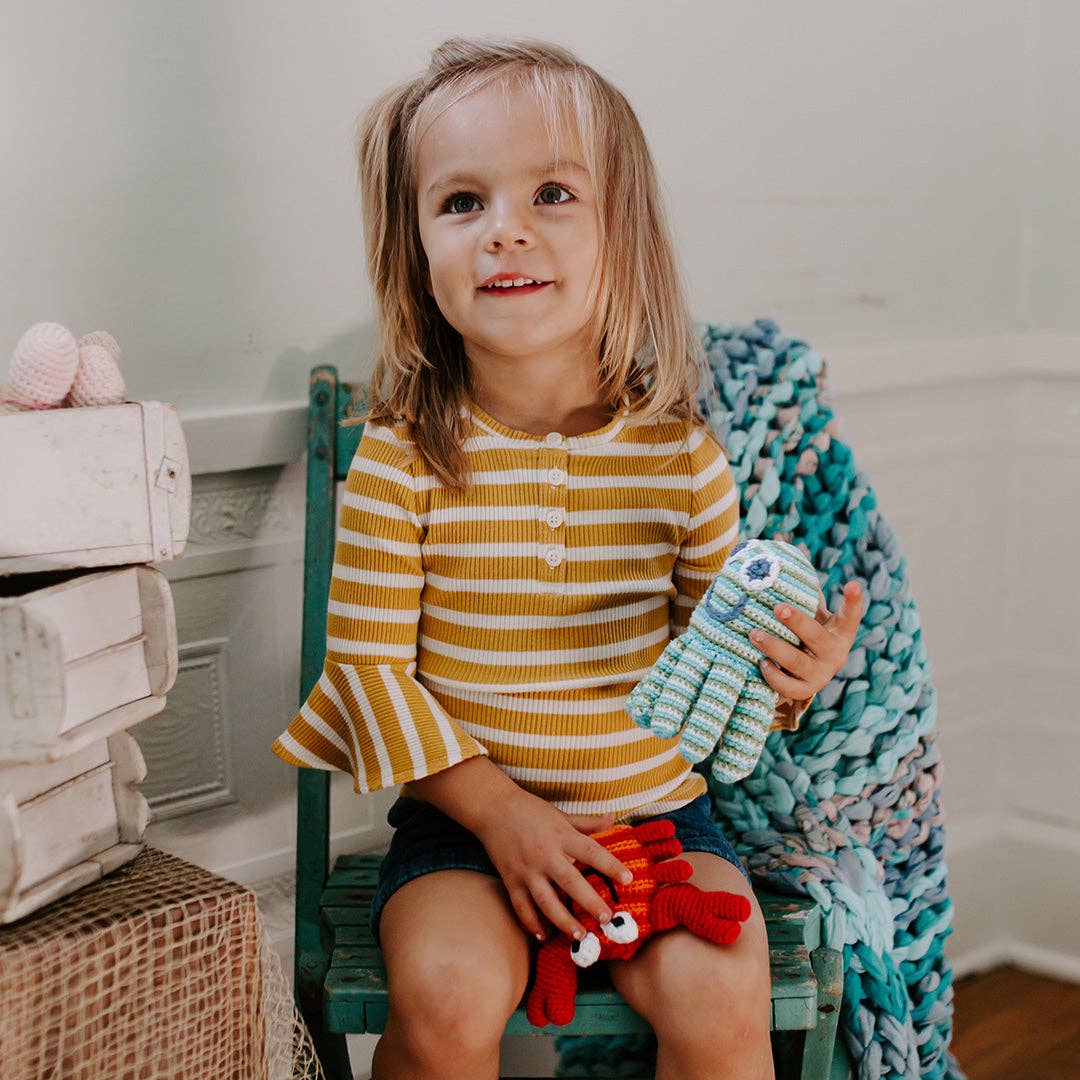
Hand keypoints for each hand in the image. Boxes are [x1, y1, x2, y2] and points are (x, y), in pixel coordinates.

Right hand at [472, 790, 632, 943]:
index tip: (627, 879)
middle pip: (570, 881)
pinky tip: (544, 935)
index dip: (610, 865)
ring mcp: (527, 870)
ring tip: (580, 935)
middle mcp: (545, 854)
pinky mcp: (510, 879)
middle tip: (606, 918)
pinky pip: (521, 906)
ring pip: (546, 900)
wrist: (493, 808)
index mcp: (561, 835)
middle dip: (589, 902)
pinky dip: (531, 922)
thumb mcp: (561, 814)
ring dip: (563, 920)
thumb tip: (613, 819)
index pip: (591, 851)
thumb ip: (587, 823)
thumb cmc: (531, 810)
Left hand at [751, 580, 862, 702]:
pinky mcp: (805, 690)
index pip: (850, 616)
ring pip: (797, 662)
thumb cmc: (807, 633)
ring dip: (775, 647)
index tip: (853, 583)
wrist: (809, 672)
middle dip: (797, 621)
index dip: (853, 601)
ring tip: (754, 634)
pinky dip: (773, 676)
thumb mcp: (812, 612)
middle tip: (778, 607)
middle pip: (816, 637)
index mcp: (840, 631)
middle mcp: (834, 653)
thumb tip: (788, 544)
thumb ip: (804, 588)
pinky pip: (788, 687)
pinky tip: (761, 662)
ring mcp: (820, 674)